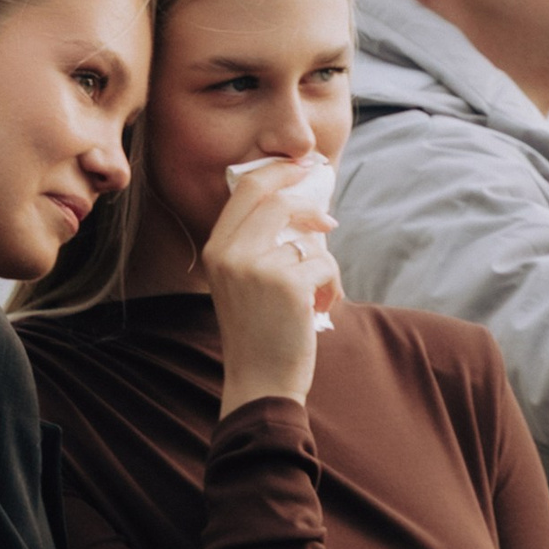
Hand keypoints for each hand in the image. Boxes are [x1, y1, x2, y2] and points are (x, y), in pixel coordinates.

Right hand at [203, 164, 339, 414]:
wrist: (259, 381)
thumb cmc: (258, 332)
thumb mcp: (243, 281)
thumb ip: (258, 244)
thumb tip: (301, 204)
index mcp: (216, 249)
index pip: (246, 189)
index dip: (278, 172)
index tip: (302, 167)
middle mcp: (230, 254)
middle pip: (276, 199)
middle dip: (309, 203)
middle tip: (329, 221)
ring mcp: (257, 268)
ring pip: (308, 240)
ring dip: (323, 266)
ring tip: (316, 296)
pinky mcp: (288, 285)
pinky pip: (325, 264)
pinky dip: (332, 287)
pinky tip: (319, 310)